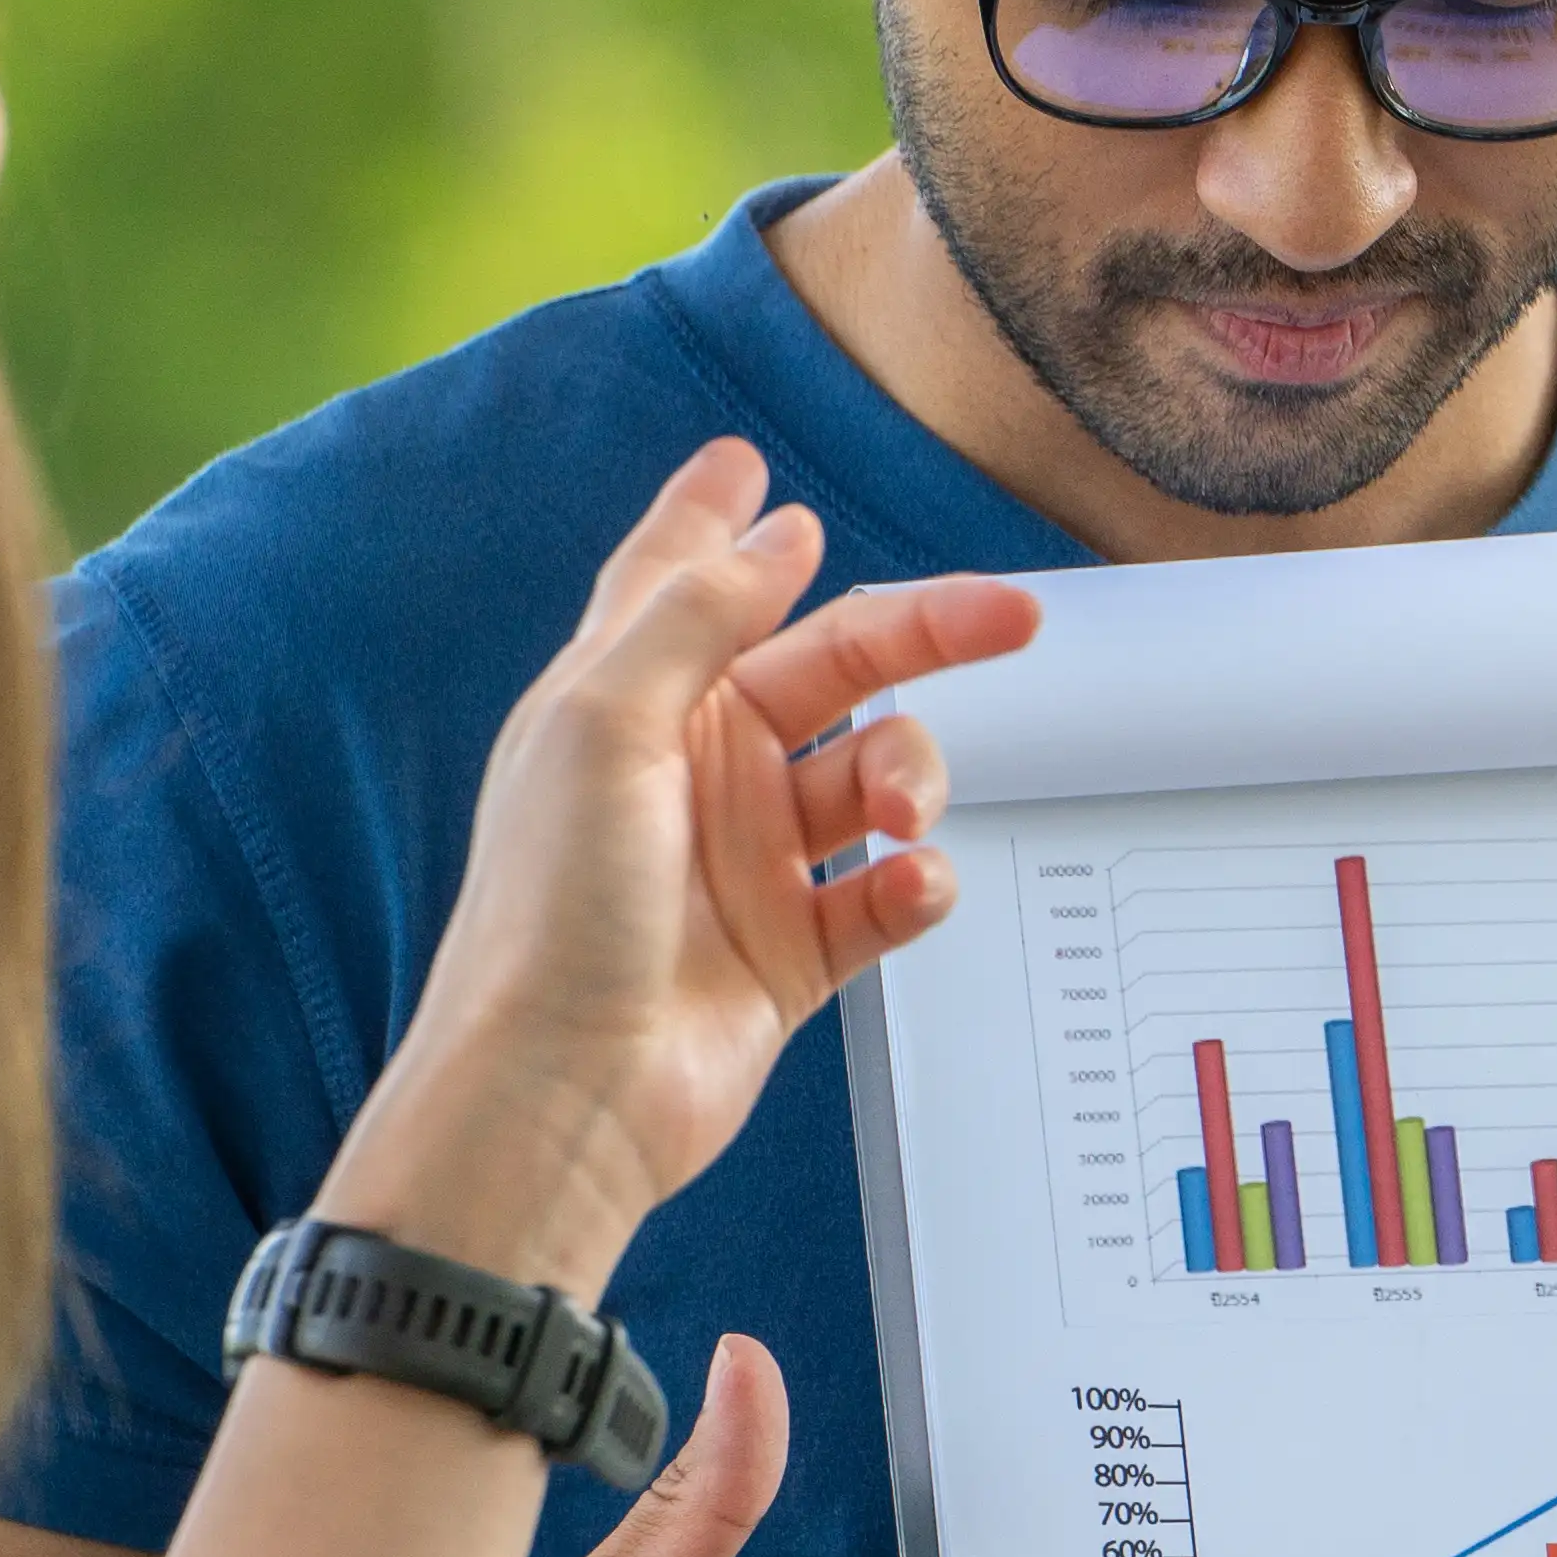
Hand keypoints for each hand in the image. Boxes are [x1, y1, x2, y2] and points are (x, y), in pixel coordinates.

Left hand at [319, 441, 1038, 1298]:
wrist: (567, 1091)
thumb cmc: (550, 916)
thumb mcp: (602, 724)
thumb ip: (694, 614)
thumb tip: (773, 536)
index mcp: (631, 704)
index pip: (682, 584)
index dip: (716, 520)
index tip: (748, 466)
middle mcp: (694, 771)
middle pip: (832, 667)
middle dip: (923, 635)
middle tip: (1007, 617)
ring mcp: (748, 860)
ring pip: (877, 777)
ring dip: (914, 783)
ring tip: (904, 823)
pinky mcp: (795, 947)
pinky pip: (892, 892)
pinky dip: (917, 884)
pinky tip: (903, 888)